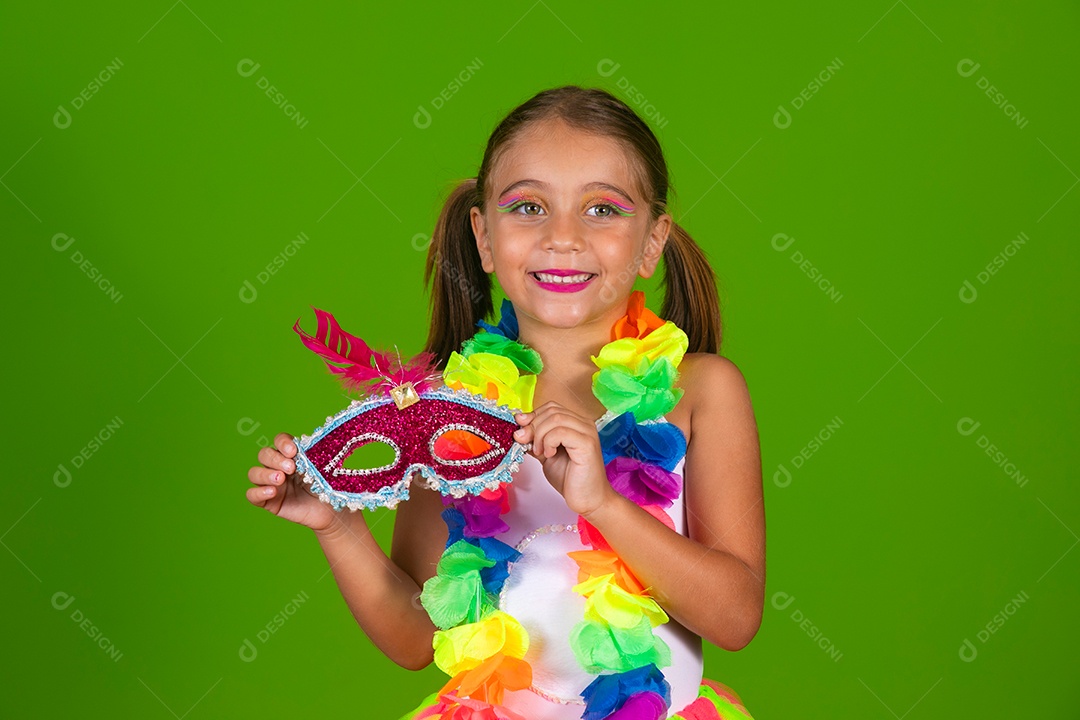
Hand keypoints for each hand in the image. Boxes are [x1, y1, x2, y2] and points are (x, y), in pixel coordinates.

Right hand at [246, 432, 340, 534]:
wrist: (331, 511)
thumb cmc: (327, 487)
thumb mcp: (323, 469)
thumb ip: (315, 456)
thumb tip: (313, 444)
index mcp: (291, 455)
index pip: (279, 441)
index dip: (283, 443)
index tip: (294, 451)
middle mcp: (278, 467)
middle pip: (264, 454)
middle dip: (275, 459)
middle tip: (291, 468)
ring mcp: (271, 484)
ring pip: (254, 473)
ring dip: (265, 474)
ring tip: (280, 480)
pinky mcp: (268, 502)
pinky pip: (251, 495)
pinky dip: (258, 492)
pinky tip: (272, 492)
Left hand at [513, 402, 613, 516]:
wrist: (588, 500)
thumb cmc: (570, 479)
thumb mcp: (545, 454)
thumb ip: (535, 440)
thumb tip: (519, 427)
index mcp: (575, 423)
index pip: (550, 407)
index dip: (532, 416)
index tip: (520, 431)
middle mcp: (584, 424)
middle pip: (551, 410)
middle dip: (533, 426)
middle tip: (527, 444)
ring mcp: (587, 432)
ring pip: (555, 418)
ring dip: (540, 435)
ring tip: (540, 452)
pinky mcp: (587, 444)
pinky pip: (561, 432)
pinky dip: (549, 442)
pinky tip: (550, 454)